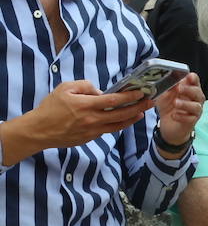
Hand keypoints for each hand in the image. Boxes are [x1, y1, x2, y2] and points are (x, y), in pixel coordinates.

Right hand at [18, 80, 153, 154]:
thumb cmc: (50, 107)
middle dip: (138, 107)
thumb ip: (85, 86)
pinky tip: (124, 120)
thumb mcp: (65, 88)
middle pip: (121, 114)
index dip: (130, 97)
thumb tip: (101, 91)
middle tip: (150, 102)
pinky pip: (108, 131)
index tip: (141, 92)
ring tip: (141, 112)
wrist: (38, 130)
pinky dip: (118, 125)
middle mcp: (91, 119)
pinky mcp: (89, 138)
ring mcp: (91, 131)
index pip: (114, 100)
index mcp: (85, 105)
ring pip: (118, 125)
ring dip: (132, 118)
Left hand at [155, 73, 203, 147]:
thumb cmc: (168, 107)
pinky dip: (182, 116)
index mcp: (189, 90)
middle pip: (198, 93)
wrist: (168, 125)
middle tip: (179, 88)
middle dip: (189, 90)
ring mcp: (195, 110)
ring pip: (196, 106)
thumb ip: (168, 88)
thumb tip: (170, 80)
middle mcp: (195, 99)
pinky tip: (173, 115)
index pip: (195, 81)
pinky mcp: (192, 121)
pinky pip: (190, 118)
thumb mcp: (164, 96)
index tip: (189, 76)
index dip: (193, 78)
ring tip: (175, 103)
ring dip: (186, 104)